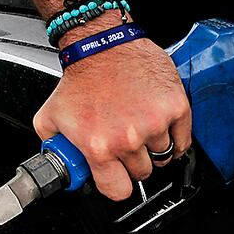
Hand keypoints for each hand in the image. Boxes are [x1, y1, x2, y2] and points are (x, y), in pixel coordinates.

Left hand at [31, 31, 190, 201]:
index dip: (116, 183)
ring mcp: (155, 123)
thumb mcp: (52, 116)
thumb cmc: (81, 76)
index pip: (117, 191)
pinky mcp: (175, 107)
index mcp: (98, 145)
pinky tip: (158, 122)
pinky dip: (173, 136)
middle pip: (142, 173)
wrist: (102, 43)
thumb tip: (63, 166)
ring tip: (137, 121)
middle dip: (132, 160)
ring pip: (162, 156)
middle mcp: (128, 138)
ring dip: (152, 145)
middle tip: (124, 138)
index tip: (115, 175)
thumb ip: (55, 146)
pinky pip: (182, 141)